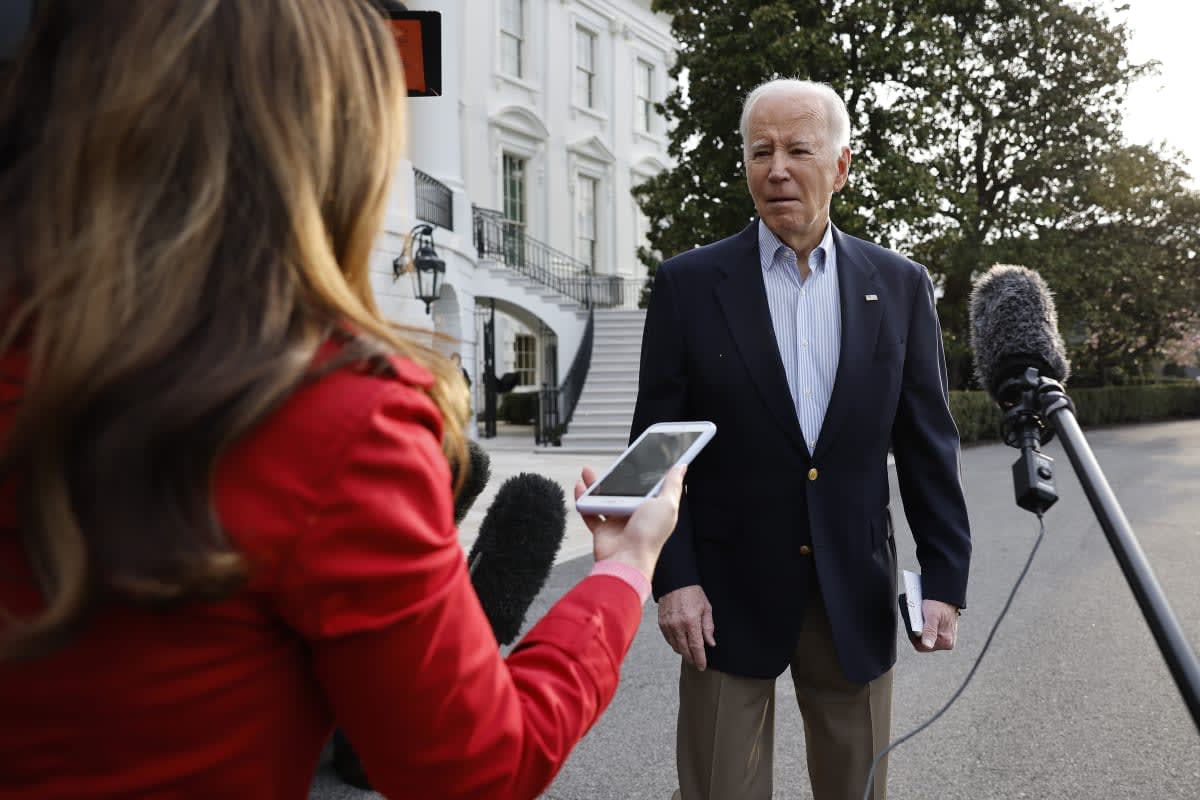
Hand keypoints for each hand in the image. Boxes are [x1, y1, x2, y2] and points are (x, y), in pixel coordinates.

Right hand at [574, 464, 685, 581]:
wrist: (626, 559)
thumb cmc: (649, 535)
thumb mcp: (667, 504)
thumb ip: (672, 484)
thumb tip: (681, 467)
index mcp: (652, 508)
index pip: (648, 486)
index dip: (643, 474)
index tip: (638, 459)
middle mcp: (635, 514)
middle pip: (623, 491)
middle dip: (615, 478)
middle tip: (610, 466)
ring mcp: (618, 522)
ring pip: (604, 498)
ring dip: (595, 485)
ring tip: (588, 472)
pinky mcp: (603, 529)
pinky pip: (590, 511)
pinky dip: (583, 499)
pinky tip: (580, 488)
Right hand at [657, 585, 715, 669]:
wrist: (675, 582)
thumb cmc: (693, 594)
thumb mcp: (706, 608)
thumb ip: (708, 627)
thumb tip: (710, 643)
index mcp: (691, 621)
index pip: (696, 646)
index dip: (699, 658)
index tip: (702, 666)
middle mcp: (677, 625)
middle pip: (684, 650)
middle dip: (691, 659)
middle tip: (696, 664)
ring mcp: (668, 624)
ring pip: (675, 646)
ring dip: (683, 652)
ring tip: (690, 654)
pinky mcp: (661, 623)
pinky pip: (668, 639)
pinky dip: (675, 644)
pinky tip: (680, 644)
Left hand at [913, 599, 958, 651]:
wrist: (946, 596)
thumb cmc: (939, 604)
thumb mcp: (932, 616)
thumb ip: (929, 631)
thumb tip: (927, 645)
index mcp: (946, 642)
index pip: (921, 647)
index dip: (914, 637)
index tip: (913, 625)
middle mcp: (947, 642)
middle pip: (923, 643)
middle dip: (918, 632)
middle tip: (918, 619)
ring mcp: (944, 638)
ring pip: (925, 637)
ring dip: (921, 629)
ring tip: (922, 618)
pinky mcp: (942, 633)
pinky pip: (928, 633)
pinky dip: (924, 626)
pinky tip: (924, 619)